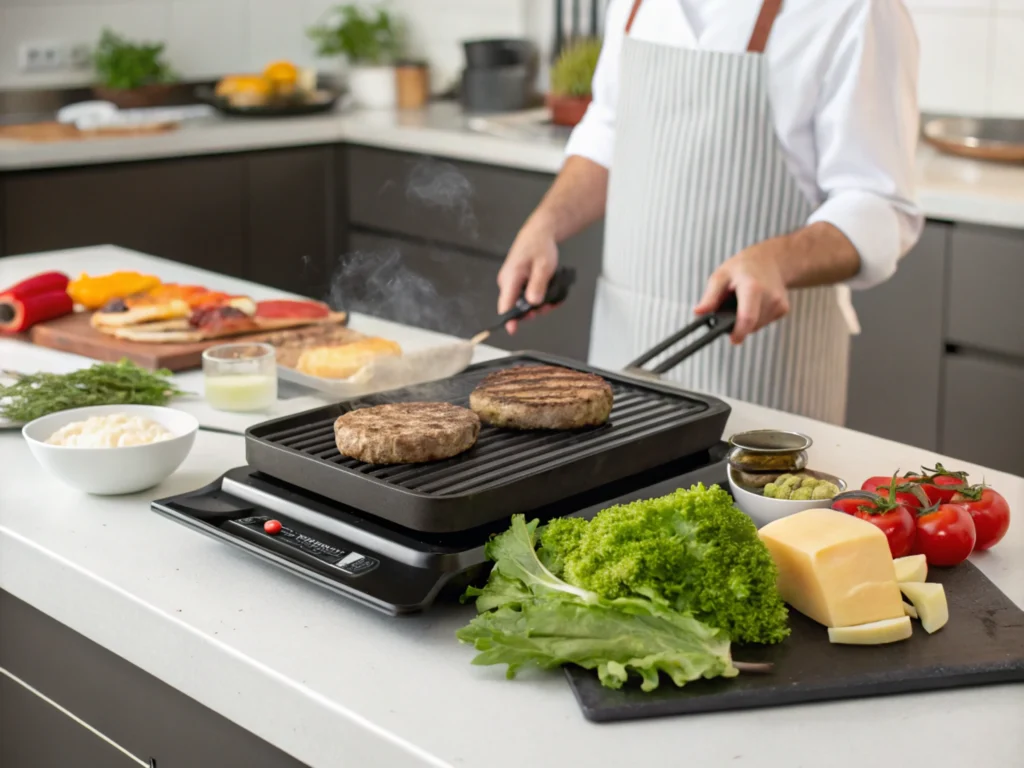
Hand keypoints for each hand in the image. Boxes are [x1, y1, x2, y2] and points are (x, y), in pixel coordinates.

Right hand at [497, 216, 558, 334]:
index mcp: (510, 278)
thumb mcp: (543, 266)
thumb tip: (533, 302)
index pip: (505, 304)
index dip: (509, 319)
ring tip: (552, 297)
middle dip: (533, 310)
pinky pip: (525, 295)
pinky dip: (536, 296)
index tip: (513, 330)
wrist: (539, 233)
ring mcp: (512, 281)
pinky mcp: (517, 281)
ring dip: (537, 303)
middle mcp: (507, 281)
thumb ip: (538, 285)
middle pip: (516, 306)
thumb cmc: (539, 246)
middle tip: (549, 305)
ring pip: (523, 301)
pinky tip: (547, 293)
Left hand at [695, 242, 789, 344]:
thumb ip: (710, 296)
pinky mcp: (784, 309)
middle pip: (750, 325)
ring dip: (746, 320)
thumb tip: (698, 313)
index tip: (733, 339)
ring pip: (757, 326)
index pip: (747, 318)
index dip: (739, 332)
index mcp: (753, 287)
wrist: (771, 260)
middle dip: (737, 324)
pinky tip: (756, 302)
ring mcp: (779, 303)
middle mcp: (770, 296)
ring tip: (744, 301)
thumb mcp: (721, 276)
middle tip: (731, 307)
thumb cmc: (742, 268)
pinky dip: (756, 317)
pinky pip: (764, 322)